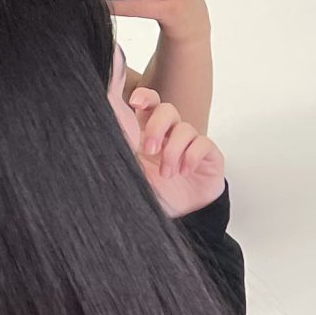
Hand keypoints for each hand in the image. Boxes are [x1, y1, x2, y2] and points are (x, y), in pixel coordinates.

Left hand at [124, 87, 225, 216]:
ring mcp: (189, 145)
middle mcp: (168, 135)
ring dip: (173, 151)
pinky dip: (192, 156)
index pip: (148, 101)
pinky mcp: (208, 156)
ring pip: (184, 128)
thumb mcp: (127, 165)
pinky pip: (203, 144)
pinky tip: (184, 171)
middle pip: (167, 109)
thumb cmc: (150, 194)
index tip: (135, 102)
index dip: (145, 96)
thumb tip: (107, 94)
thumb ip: (117, 133)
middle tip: (149, 150)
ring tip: (167, 173)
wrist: (178, 220)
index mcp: (146, 133)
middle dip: (156, 127)